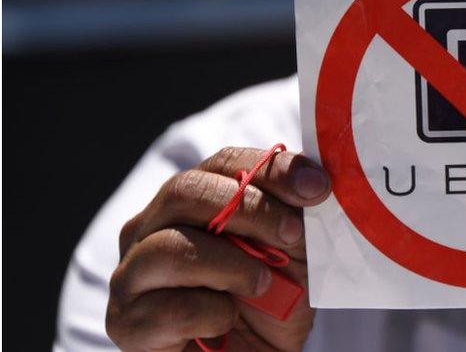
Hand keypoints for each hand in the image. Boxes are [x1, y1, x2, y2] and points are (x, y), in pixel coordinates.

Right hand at [107, 147, 330, 350]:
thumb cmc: (271, 302)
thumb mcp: (293, 251)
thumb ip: (294, 211)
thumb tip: (311, 179)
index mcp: (192, 200)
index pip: (224, 163)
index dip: (272, 170)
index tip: (317, 188)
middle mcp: (152, 227)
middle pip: (186, 191)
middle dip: (251, 209)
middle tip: (292, 234)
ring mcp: (133, 273)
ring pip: (171, 247)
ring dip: (232, 265)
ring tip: (263, 285)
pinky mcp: (128, 322)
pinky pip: (171, 307)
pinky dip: (213, 314)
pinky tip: (226, 323)